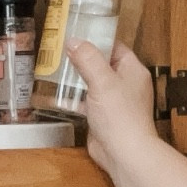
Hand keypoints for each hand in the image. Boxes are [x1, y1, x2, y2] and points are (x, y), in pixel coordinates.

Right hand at [66, 40, 159, 182]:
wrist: (123, 153)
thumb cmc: (120, 115)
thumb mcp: (102, 80)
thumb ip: (88, 59)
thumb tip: (73, 42)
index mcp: (133, 70)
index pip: (115, 47)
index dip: (97, 40)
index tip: (76, 33)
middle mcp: (125, 84)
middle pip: (102, 64)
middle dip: (82, 58)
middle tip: (59, 49)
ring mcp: (114, 101)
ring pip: (92, 83)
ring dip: (76, 78)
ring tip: (53, 67)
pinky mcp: (102, 117)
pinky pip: (86, 101)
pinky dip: (73, 97)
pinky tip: (55, 93)